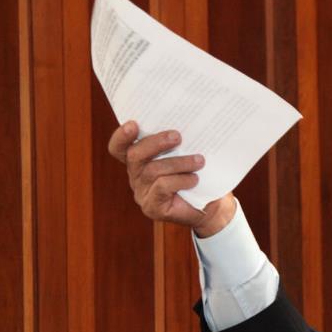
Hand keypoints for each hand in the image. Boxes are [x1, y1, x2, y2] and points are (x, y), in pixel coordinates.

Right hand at [108, 121, 234, 236]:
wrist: (212, 207)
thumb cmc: (200, 175)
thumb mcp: (188, 155)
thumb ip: (178, 142)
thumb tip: (184, 124)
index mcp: (139, 160)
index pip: (119, 148)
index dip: (122, 136)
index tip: (133, 124)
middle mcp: (136, 176)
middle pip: (135, 155)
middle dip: (156, 143)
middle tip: (177, 136)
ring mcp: (142, 193)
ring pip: (152, 170)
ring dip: (178, 162)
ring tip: (199, 161)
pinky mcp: (152, 207)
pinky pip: (162, 187)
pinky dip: (181, 180)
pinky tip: (194, 179)